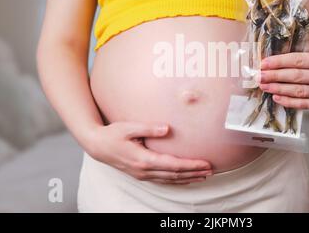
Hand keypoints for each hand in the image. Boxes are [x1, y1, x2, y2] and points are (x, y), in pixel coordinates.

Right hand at [84, 122, 212, 184]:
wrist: (97, 146)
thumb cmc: (112, 135)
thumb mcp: (128, 127)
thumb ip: (148, 128)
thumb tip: (167, 128)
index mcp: (143, 159)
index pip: (173, 165)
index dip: (191, 165)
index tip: (205, 163)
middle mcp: (144, 171)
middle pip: (175, 175)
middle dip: (194, 173)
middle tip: (211, 170)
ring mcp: (142, 175)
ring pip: (170, 180)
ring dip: (188, 178)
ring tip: (203, 176)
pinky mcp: (141, 175)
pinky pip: (163, 180)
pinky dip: (177, 180)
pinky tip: (185, 179)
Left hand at [259, 50, 308, 108]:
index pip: (298, 60)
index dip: (279, 62)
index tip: (263, 63)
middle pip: (296, 76)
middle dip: (274, 76)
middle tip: (258, 76)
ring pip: (298, 91)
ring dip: (277, 89)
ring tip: (263, 86)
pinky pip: (304, 104)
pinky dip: (288, 101)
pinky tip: (275, 97)